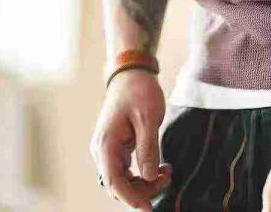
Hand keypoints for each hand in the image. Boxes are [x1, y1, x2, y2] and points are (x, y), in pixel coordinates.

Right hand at [90, 69, 172, 211]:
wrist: (132, 73)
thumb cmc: (139, 91)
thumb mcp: (148, 118)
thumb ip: (148, 148)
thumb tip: (149, 177)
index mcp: (106, 144)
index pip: (114, 182)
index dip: (131, 198)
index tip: (149, 208)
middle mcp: (102, 150)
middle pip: (118, 185)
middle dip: (143, 189)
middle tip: (168, 177)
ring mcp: (109, 149)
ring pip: (123, 180)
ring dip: (144, 182)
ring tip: (167, 171)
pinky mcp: (117, 147)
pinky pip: (127, 170)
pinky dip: (142, 173)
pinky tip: (160, 167)